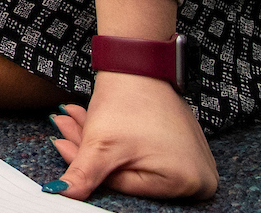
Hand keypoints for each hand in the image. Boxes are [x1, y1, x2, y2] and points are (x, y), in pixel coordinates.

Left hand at [45, 74, 217, 200]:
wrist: (141, 65)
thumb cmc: (129, 101)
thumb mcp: (102, 144)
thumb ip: (84, 175)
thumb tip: (63, 194)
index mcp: (186, 182)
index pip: (122, 185)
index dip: (87, 166)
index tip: (61, 147)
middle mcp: (198, 178)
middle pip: (127, 173)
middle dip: (89, 152)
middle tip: (62, 133)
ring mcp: (195, 163)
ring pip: (132, 161)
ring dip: (100, 146)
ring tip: (73, 123)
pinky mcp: (186, 150)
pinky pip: (146, 153)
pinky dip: (118, 142)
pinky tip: (92, 126)